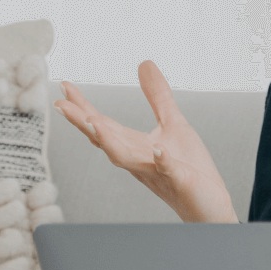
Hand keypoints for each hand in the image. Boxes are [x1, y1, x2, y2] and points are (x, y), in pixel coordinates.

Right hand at [53, 60, 237, 222]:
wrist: (209, 206)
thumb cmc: (190, 168)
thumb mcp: (173, 123)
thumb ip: (157, 96)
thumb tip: (144, 63)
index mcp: (135, 146)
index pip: (103, 124)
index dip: (83, 106)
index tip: (65, 87)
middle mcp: (139, 160)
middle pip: (104, 140)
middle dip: (83, 123)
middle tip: (61, 106)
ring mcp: (157, 172)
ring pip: (126, 158)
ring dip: (109, 141)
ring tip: (93, 122)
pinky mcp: (180, 180)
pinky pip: (169, 170)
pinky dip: (162, 161)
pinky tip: (158, 150)